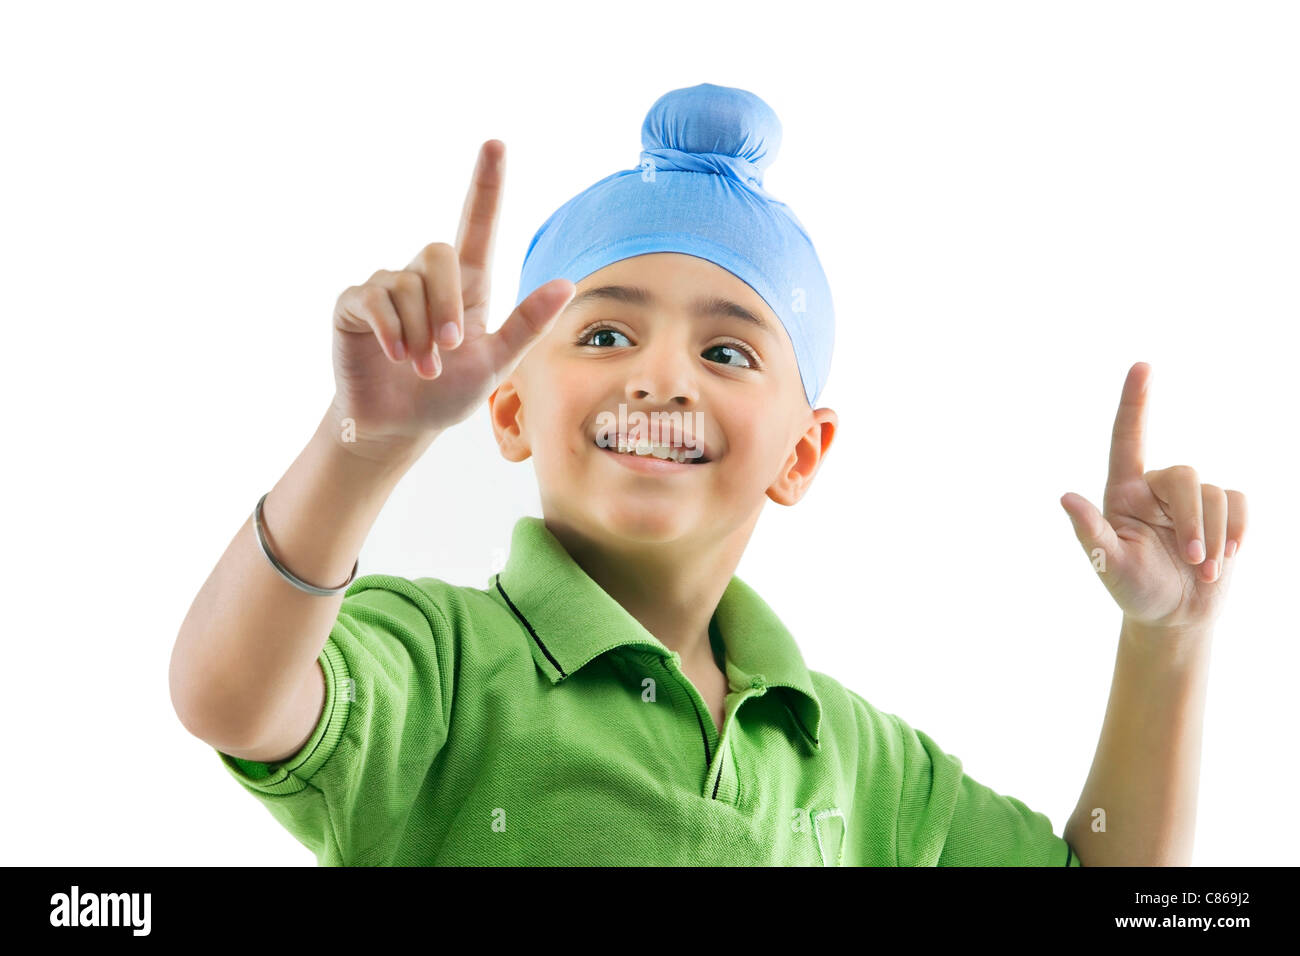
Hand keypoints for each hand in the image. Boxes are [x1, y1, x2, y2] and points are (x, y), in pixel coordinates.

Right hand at [329, 139, 575, 462]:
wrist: (398, 426)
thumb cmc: (447, 394)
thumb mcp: (495, 363)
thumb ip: (527, 324)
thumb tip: (567, 282)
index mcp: (466, 285)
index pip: (477, 224)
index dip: (486, 185)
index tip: (496, 143)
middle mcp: (426, 277)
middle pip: (438, 253)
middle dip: (446, 305)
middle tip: (448, 351)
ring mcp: (387, 286)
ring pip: (407, 283)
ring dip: (420, 333)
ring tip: (422, 366)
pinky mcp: (354, 303)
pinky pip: (374, 299)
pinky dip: (391, 329)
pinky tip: (395, 355)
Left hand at [1060, 362, 1247, 633]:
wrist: (1175, 616)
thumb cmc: (1134, 590)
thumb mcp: (1109, 565)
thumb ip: (1090, 533)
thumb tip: (1065, 496)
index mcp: (1122, 492)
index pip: (1127, 437)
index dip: (1134, 401)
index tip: (1142, 366)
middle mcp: (1155, 488)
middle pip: (1184, 476)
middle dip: (1192, 520)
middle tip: (1193, 562)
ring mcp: (1190, 499)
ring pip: (1214, 493)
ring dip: (1213, 536)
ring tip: (1204, 571)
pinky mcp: (1222, 512)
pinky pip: (1238, 503)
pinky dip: (1236, 530)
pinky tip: (1228, 556)